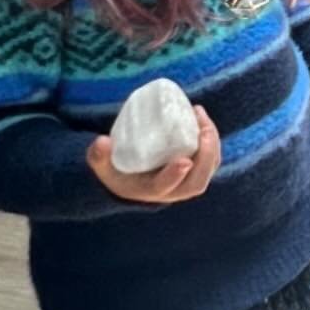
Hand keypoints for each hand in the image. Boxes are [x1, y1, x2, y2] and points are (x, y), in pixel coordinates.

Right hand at [87, 106, 220, 203]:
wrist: (130, 179)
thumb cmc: (116, 171)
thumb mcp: (102, 165)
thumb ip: (98, 155)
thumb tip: (101, 142)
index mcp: (150, 191)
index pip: (165, 187)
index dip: (175, 175)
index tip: (183, 160)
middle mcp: (173, 191)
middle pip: (197, 182)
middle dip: (205, 157)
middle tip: (203, 131)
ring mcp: (186, 181)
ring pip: (208, 170)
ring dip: (211, 145)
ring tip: (202, 118)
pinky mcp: (194, 170)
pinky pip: (210, 159)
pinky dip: (211, 140)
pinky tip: (202, 118)